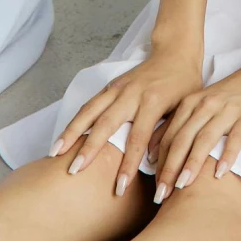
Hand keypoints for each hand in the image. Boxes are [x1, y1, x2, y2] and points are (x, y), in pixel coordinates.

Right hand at [49, 39, 205, 193]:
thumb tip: (152, 162)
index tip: (119, 187)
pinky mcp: (110, 86)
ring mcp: (118, 88)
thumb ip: (168, 134)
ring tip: (55, 153)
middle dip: (89, 149)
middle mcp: (131, 94)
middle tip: (74, 171)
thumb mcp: (184, 109)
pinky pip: (89, 104)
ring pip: (89, 111)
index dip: (128, 165)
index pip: (137, 139)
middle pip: (105, 124)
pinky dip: (75, 120)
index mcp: (152, 102)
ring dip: (71, 132)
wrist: (175, 53)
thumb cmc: (185, 84)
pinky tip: (64, 136)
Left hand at [149, 53, 240, 201]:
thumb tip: (157, 152)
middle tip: (161, 194)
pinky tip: (220, 173)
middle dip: (169, 169)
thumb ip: (182, 124)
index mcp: (190, 103)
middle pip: (181, 140)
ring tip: (183, 185)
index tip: (154, 187)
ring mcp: (226, 110)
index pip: (168, 136)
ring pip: (204, 139)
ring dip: (192, 163)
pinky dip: (227, 155)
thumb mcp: (201, 104)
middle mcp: (204, 106)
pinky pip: (235, 138)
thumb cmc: (231, 93)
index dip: (159, 163)